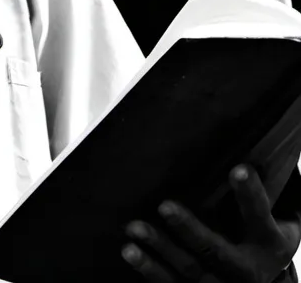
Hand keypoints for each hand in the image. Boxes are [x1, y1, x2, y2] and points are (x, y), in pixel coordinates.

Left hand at [122, 165, 300, 282]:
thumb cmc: (262, 235)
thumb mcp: (275, 219)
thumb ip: (260, 190)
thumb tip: (245, 134)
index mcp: (270, 243)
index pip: (260, 216)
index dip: (251, 194)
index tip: (238, 168)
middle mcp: (248, 270)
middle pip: (217, 250)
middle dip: (190, 230)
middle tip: (165, 206)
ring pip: (189, 269)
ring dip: (160, 248)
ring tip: (134, 227)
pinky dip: (149, 269)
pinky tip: (129, 250)